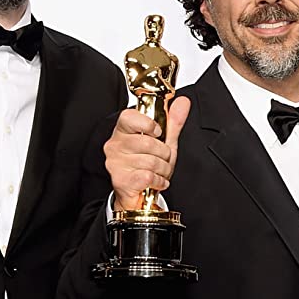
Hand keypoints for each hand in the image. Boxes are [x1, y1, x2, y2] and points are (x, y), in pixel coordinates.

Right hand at [106, 96, 190, 210]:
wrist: (139, 196)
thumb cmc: (148, 166)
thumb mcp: (164, 142)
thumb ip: (173, 122)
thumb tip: (183, 101)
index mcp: (123, 131)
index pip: (129, 117)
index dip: (148, 124)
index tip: (157, 133)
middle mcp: (115, 145)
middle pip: (148, 143)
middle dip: (164, 154)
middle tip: (162, 160)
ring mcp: (115, 163)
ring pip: (151, 161)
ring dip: (163, 170)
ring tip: (158, 172)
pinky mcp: (121, 180)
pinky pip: (148, 176)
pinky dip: (159, 181)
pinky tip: (155, 181)